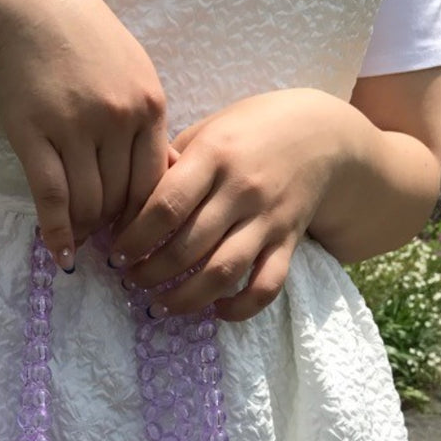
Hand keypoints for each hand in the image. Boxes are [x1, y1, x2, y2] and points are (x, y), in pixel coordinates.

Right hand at [0, 0, 169, 267]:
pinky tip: (61, 254)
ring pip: (88, 203)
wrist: (29, 8)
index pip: (155, 184)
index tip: (136, 234)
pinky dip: (57, 232)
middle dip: (114, 229)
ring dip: (84, 231)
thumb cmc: (86, 44)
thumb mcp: (135, 75)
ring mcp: (75, 127)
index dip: (146, 218)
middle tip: (105, 244)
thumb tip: (173, 179)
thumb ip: (151, 126)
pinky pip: (52, 197)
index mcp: (149, 106)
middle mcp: (117, 119)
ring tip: (81, 241)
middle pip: (122, 200)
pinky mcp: (35, 134)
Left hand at [109, 89, 350, 319]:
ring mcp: (268, 219)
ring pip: (223, 273)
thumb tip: (126, 199)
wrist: (324, 134)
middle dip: (150, 272)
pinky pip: (267, 286)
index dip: (135, 237)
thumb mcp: (208, 129)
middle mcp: (242, 190)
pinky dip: (241, 308)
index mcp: (215, 155)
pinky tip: (217, 310)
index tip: (116, 252)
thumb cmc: (250, 131)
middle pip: (188, 246)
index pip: (165, 206)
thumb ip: (170, 161)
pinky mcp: (289, 243)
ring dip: (185, 298)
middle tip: (130, 280)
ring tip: (159, 305)